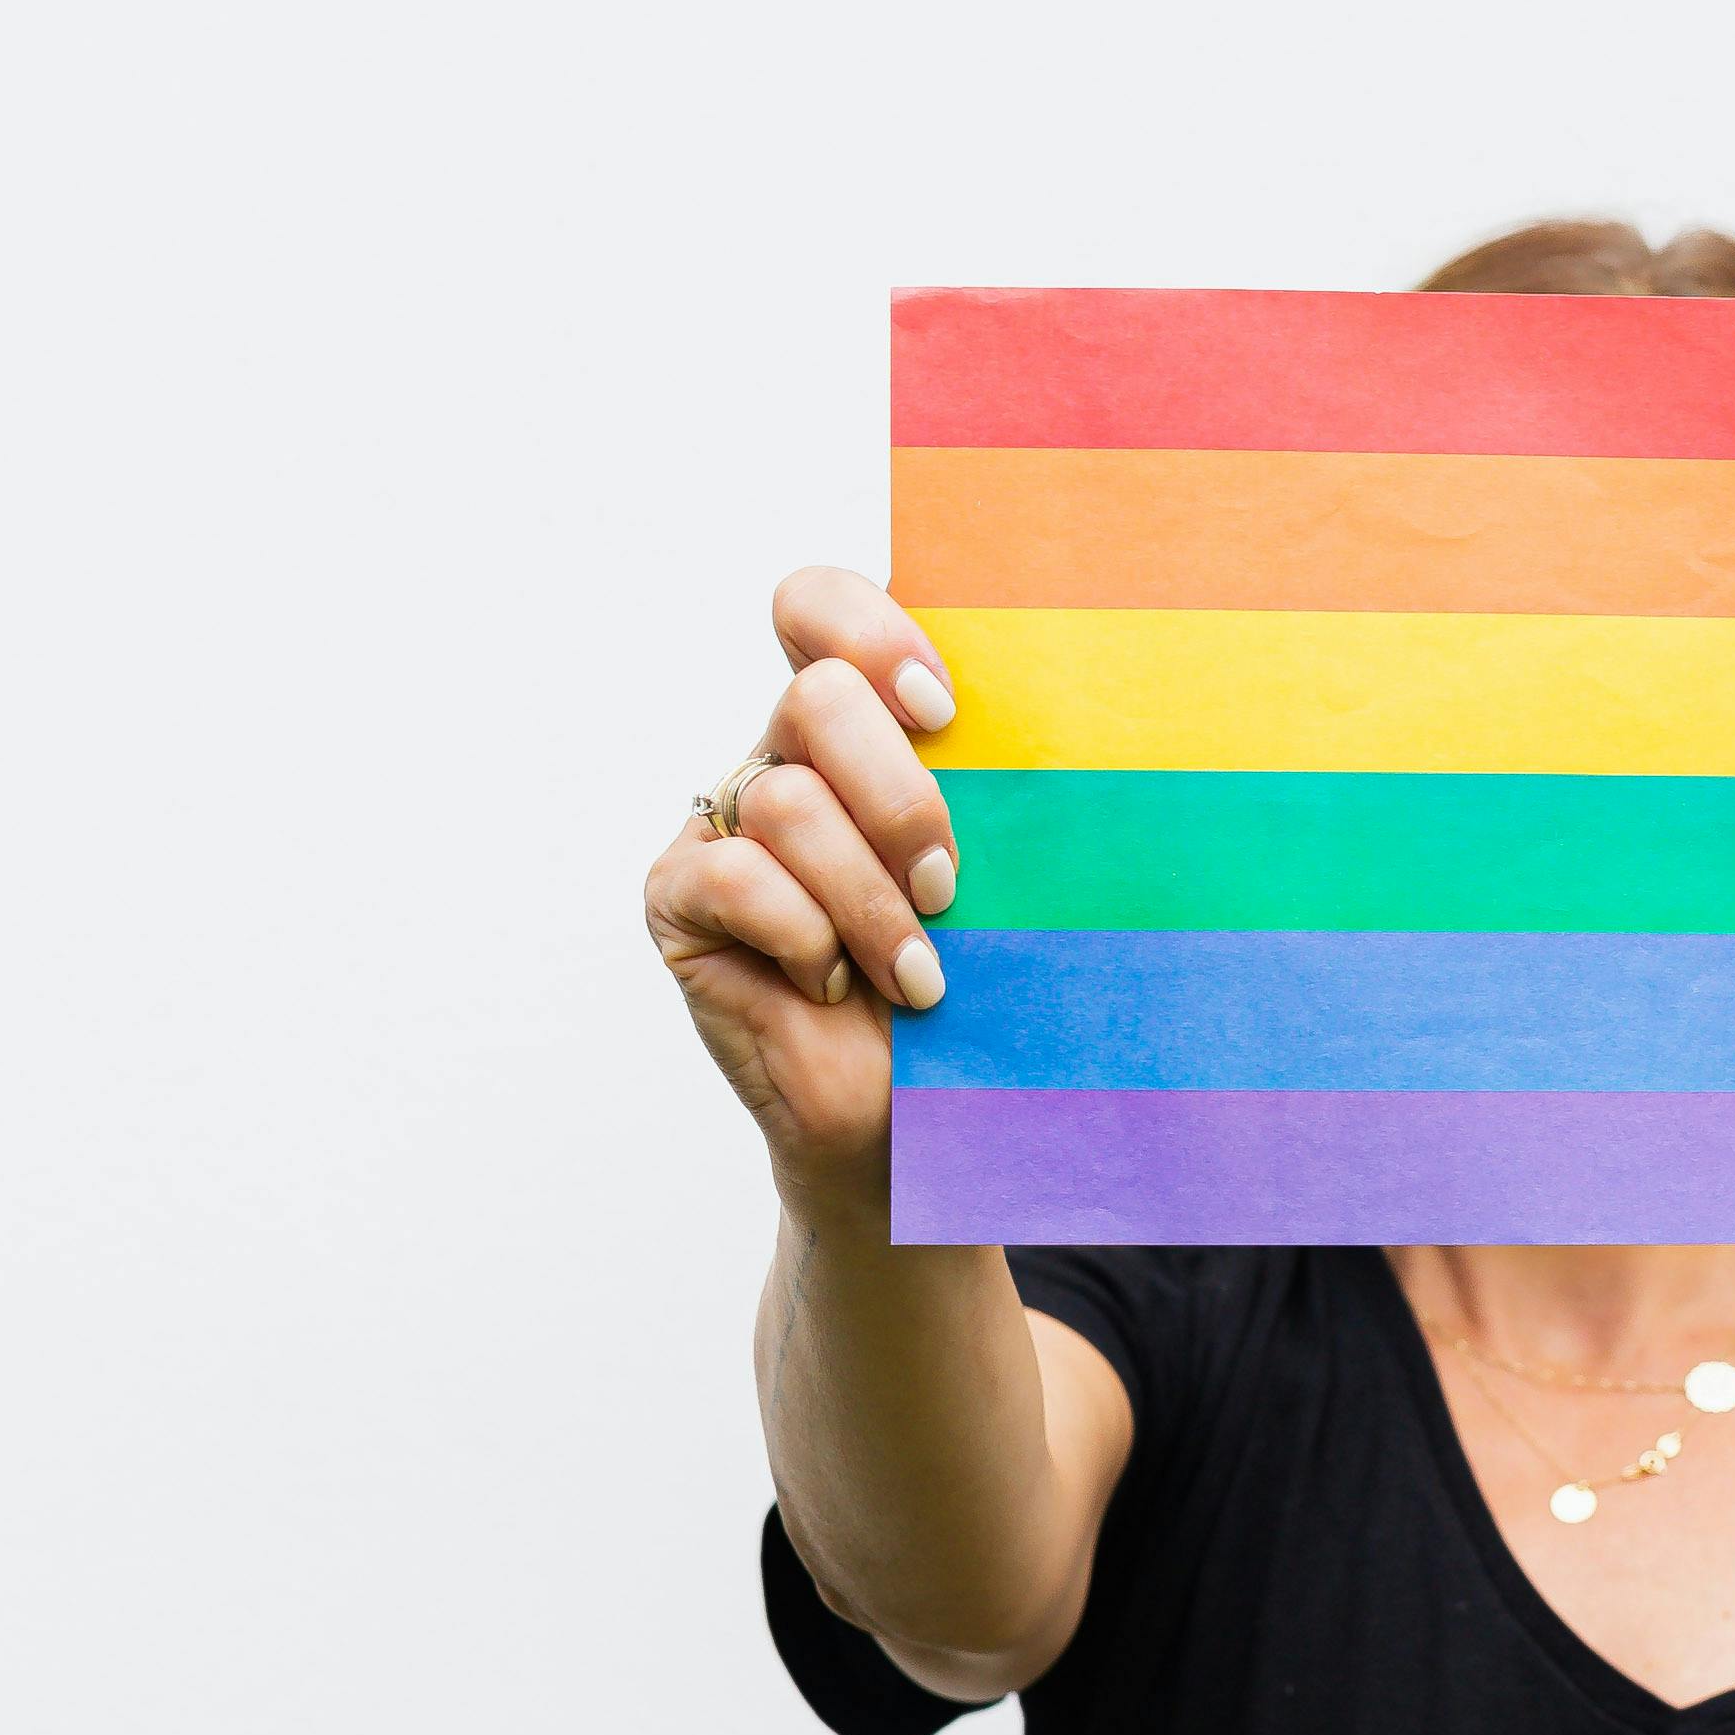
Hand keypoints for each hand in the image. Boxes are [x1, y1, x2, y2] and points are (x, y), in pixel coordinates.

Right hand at [643, 569, 962, 1210]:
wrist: (908, 1124)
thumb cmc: (969, 992)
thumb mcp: (998, 879)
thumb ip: (987, 795)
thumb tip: (1055, 736)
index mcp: (857, 732)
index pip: (818, 610)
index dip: (870, 632)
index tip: (943, 711)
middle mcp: (781, 761)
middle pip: (817, 698)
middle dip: (901, 799)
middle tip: (948, 888)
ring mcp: (722, 827)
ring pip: (788, 802)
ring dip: (869, 900)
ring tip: (917, 976)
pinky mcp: (679, 900)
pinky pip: (738, 878)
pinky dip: (806, 936)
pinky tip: (833, 986)